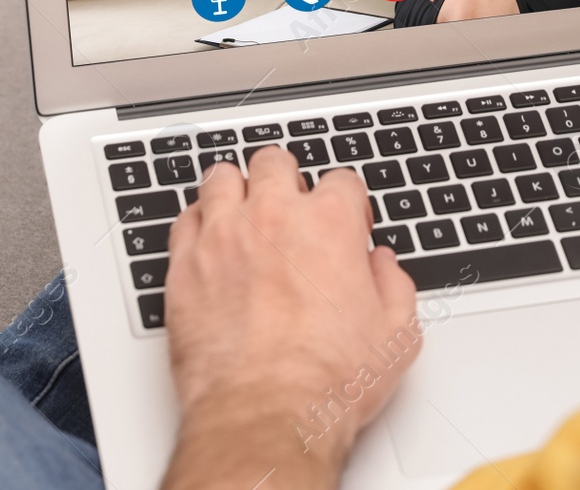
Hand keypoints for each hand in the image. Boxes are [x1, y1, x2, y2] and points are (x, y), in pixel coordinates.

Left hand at [161, 148, 422, 489]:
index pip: (341, 180)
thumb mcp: (396, 334)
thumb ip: (393, 286)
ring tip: (245, 212)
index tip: (346, 225)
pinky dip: (198, 223)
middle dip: (287, 180)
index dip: (348, 203)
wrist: (267, 415)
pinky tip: (210, 241)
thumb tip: (382, 268)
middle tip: (292, 209)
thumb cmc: (327, 382)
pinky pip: (184, 219)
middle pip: (275, 163)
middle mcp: (273, 218)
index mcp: (329, 224)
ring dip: (237, 190)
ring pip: (222, 178)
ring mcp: (223, 238)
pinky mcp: (184, 266)